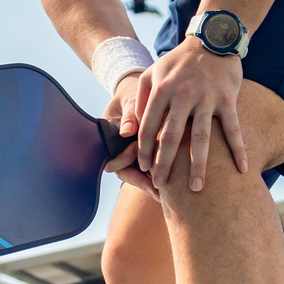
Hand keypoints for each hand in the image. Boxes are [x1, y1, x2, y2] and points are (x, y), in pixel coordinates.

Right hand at [101, 73, 158, 198]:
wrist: (139, 90)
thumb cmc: (132, 93)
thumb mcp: (129, 100)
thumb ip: (129, 115)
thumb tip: (126, 132)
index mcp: (110, 136)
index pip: (115, 159)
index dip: (128, 170)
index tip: (141, 176)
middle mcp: (119, 147)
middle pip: (128, 171)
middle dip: (142, 182)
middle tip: (157, 192)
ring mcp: (131, 150)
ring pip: (140, 170)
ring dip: (151, 180)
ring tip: (165, 193)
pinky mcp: (145, 150)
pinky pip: (150, 163)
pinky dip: (159, 169)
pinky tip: (173, 180)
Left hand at [135, 38, 247, 191]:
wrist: (212, 40)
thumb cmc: (178, 63)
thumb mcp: (153, 74)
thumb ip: (140, 101)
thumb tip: (130, 132)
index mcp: (162, 89)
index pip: (149, 126)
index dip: (145, 150)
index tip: (144, 169)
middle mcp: (184, 94)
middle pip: (172, 137)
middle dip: (164, 164)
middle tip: (160, 186)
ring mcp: (207, 97)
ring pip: (202, 138)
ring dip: (198, 165)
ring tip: (196, 188)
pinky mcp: (228, 98)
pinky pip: (233, 129)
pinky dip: (239, 149)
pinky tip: (242, 170)